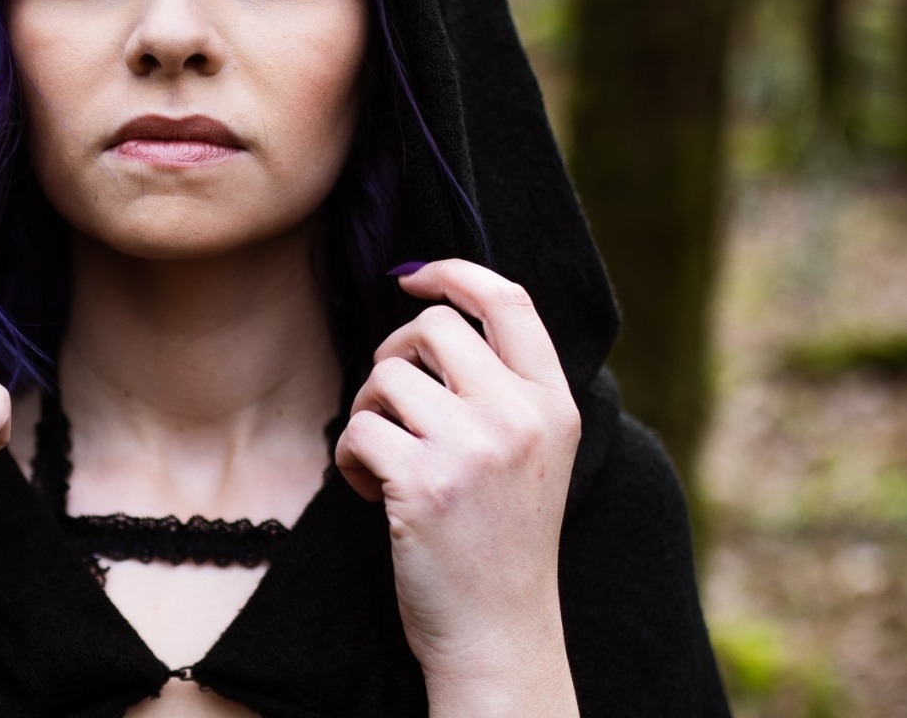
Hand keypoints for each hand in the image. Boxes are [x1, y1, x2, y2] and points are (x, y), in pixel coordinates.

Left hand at [334, 260, 579, 713]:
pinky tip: (374, 492)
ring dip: (368, 413)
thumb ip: (502, 388)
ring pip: (386, 375)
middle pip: (432, 328)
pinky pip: (359, 430)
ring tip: (387, 462)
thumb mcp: (532, 454)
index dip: (453, 273)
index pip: (509, 301)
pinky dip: (351, 459)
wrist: (499, 634)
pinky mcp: (426, 483)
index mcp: (555, 405)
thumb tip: (430, 310)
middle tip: (391, 407)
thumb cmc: (500, 540)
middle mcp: (523, 418)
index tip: (411, 277)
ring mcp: (476, 449)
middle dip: (392, 357)